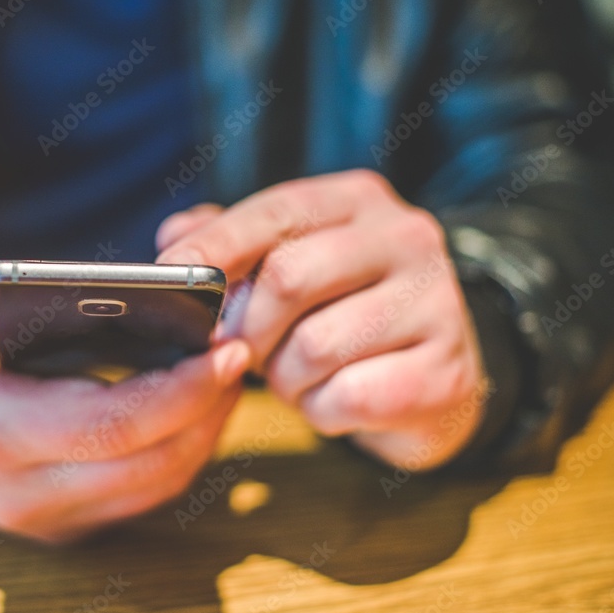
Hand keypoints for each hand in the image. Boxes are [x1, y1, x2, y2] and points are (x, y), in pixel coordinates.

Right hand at [0, 269, 250, 542]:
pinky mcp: (69, 521)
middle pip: (149, 462)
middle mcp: (26, 496)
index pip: (106, 425)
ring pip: (157, 484)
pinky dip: (183, 449)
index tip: (222, 345)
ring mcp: (50, 517)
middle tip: (241, 349)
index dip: (176, 389)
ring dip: (204, 432)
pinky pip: (146, 492)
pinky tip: (198, 403)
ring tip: (228, 372)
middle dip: (207, 407)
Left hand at [157, 169, 485, 469]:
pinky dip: (322, 411)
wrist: (431, 377)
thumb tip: (175, 239)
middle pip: (289, 278)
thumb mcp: (289, 266)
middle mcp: (406, 239)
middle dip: (247, 327)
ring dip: (285, 377)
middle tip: (240, 351)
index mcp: (358, 201)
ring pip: (314, 347)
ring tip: (297, 377)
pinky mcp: (445, 371)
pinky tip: (333, 402)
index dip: (216, 245)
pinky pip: (349, 397)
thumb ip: (233, 247)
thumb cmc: (340, 314)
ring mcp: (437, 303)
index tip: (168, 272)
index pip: (275, 211)